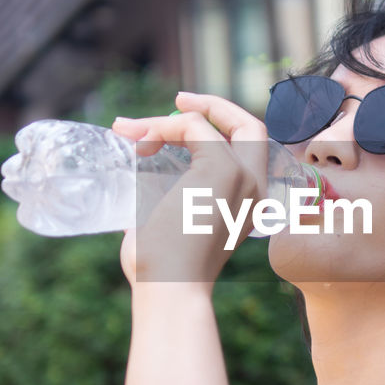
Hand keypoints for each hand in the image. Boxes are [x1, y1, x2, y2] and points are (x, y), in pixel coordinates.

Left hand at [112, 91, 269, 289]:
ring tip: (130, 130)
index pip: (243, 152)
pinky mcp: (223, 168)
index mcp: (245, 205)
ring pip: (218, 121)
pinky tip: (138, 141)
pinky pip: (193, 126)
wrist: (168, 285)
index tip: (171, 129)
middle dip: (215, 106)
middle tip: (179, 98)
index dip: (213, 131)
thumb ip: (160, 191)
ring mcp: (243, 177)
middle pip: (252, 127)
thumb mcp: (164, 219)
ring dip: (169, 119)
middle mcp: (254, 189)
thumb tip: (136, 161)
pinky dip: (162, 126)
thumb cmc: (159, 266)